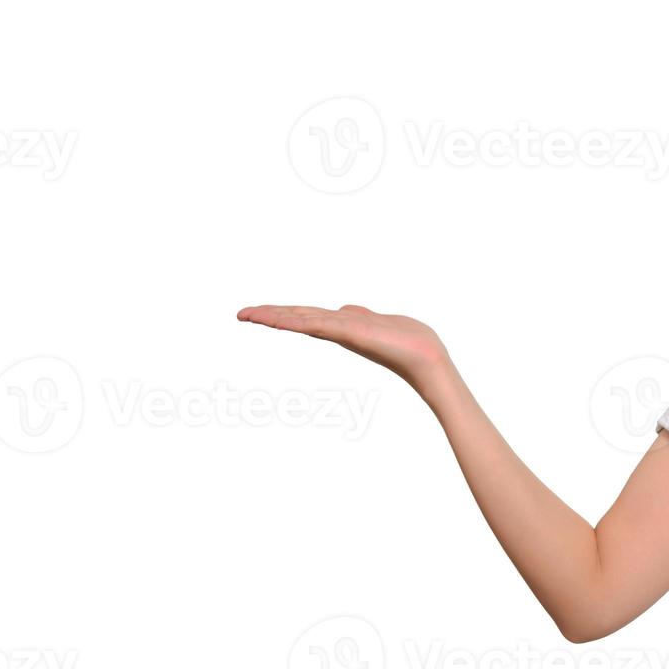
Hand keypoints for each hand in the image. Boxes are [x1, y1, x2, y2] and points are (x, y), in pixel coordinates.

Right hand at [237, 303, 452, 392]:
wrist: (428, 359)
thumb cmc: (411, 342)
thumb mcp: (380, 321)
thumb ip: (359, 316)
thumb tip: (345, 309)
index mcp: (344, 325)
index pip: (307, 316)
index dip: (283, 313)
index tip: (259, 313)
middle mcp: (338, 329)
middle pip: (298, 318)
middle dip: (269, 315)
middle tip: (240, 314)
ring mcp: (342, 331)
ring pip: (300, 320)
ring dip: (273, 316)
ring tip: (247, 314)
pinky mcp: (349, 333)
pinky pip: (316, 324)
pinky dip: (294, 321)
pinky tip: (276, 319)